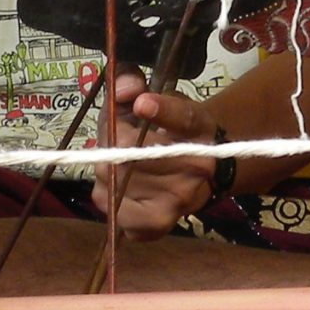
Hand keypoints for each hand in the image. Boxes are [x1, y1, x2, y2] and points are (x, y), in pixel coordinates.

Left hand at [90, 71, 222, 238]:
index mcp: (199, 127)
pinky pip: (111, 206)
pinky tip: (122, 186)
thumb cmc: (171, 130)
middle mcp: (196, 167)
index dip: (162, 110)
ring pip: (114, 179)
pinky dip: (106, 194)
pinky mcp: (157, 226)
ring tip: (120, 162)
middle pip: (130, 153)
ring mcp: (178, 201)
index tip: (141, 103)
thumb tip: (123, 89)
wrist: (203, 172)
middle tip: (116, 137)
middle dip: (111, 141)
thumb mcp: (158, 96)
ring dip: (106, 167)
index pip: (184, 118)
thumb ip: (132, 84)